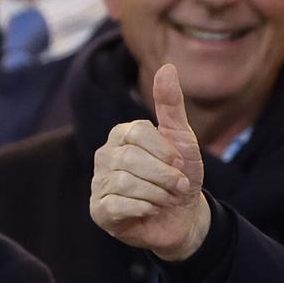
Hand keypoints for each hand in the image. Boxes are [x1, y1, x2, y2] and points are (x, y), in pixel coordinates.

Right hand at [89, 63, 209, 260]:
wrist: (186, 215)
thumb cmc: (182, 174)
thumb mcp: (183, 138)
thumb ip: (171, 105)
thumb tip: (167, 67)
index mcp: (122, 135)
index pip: (137, 132)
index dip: (166, 151)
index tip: (179, 163)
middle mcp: (105, 156)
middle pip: (130, 159)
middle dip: (164, 176)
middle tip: (177, 186)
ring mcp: (98, 183)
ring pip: (124, 183)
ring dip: (158, 194)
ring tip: (165, 199)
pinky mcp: (99, 211)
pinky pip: (116, 205)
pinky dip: (143, 209)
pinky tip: (149, 210)